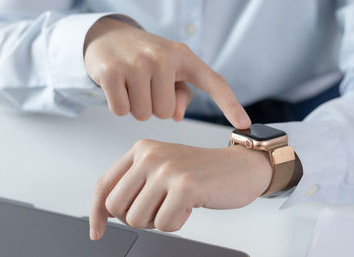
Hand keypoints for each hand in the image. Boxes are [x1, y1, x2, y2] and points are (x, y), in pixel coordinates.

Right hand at [84, 17, 249, 127]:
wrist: (108, 36)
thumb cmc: (146, 59)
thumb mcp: (170, 72)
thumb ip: (180, 96)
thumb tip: (174, 116)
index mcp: (185, 57)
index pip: (214, 83)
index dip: (231, 105)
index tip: (244, 124)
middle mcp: (163, 57)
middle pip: (164, 113)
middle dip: (153, 107)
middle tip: (146, 86)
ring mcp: (136, 62)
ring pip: (143, 114)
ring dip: (135, 106)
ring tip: (132, 84)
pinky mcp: (112, 71)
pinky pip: (121, 110)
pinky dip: (118, 105)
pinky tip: (118, 86)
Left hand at [89, 139, 271, 239]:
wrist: (242, 167)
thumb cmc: (202, 172)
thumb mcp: (163, 168)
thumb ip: (135, 183)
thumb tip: (104, 213)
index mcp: (142, 149)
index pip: (103, 185)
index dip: (97, 213)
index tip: (97, 231)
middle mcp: (151, 155)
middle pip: (117, 207)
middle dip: (135, 218)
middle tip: (158, 210)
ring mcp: (168, 169)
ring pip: (137, 219)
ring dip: (158, 221)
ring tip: (177, 205)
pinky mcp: (185, 186)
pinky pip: (164, 225)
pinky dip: (177, 224)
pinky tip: (190, 207)